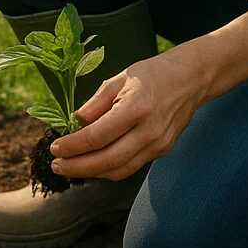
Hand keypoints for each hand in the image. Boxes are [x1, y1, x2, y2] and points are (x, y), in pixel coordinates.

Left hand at [48, 41, 217, 180]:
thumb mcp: (120, 79)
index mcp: (136, 108)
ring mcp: (158, 144)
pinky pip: (131, 167)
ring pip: (120, 170)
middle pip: (107, 161)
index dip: (73, 146)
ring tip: (70, 167)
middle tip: (57, 165)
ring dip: (92, 173)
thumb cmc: (153, 74)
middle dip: (78, 167)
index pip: (97, 137)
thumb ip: (96, 103)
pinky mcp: (163, 151)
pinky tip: (93, 163)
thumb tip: (75, 123)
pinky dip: (109, 169)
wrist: (192, 79)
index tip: (55, 148)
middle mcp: (149, 131)